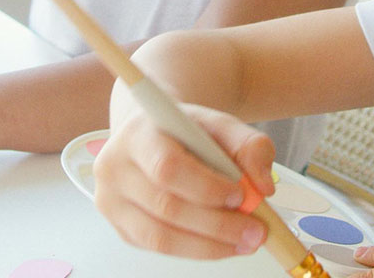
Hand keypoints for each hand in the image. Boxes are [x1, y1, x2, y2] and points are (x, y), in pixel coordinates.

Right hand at [93, 104, 275, 259]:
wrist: (154, 135)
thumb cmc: (185, 131)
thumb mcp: (221, 124)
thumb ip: (250, 145)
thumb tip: (262, 186)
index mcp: (137, 134)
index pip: (167, 166)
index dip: (205, 187)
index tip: (240, 194)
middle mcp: (114, 168)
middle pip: (165, 206)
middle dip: (217, 224)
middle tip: (255, 230)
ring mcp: (111, 201)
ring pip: (160, 237)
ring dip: (209, 246)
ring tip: (244, 242)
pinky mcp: (121, 227)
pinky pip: (159, 249)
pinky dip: (197, 250)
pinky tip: (222, 243)